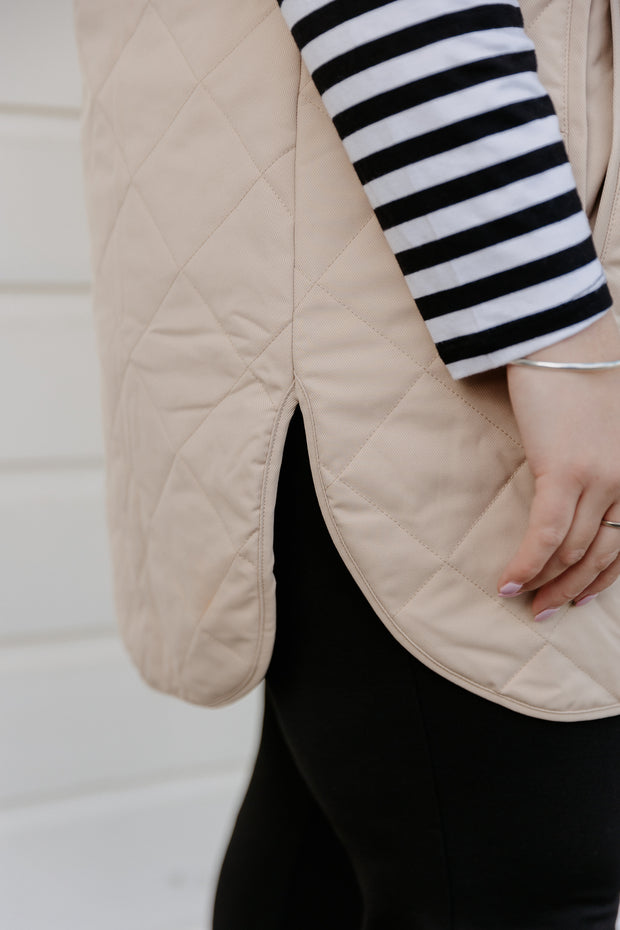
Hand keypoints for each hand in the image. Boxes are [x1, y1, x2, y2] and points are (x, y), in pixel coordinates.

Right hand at [498, 310, 619, 619]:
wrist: (567, 335)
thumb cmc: (583, 372)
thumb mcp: (606, 426)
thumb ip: (602, 462)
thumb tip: (575, 493)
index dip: (600, 578)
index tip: (576, 596)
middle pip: (601, 554)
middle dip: (572, 589)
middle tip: (546, 610)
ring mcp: (600, 478)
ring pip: (574, 549)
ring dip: (547, 582)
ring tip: (524, 599)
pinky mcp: (564, 470)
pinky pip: (546, 533)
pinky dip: (528, 562)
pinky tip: (509, 581)